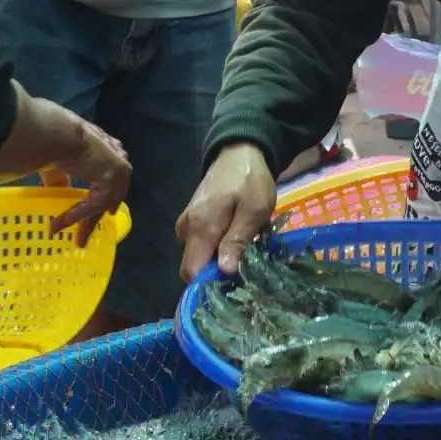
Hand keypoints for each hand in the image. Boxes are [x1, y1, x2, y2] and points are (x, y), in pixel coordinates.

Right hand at [47, 120, 130, 244]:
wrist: (55, 134)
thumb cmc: (51, 141)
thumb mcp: (57, 163)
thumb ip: (62, 178)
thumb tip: (58, 190)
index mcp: (106, 146)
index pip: (111, 173)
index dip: (108, 192)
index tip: (108, 210)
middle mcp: (116, 156)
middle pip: (111, 192)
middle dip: (100, 212)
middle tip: (89, 232)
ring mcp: (118, 168)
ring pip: (103, 201)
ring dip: (88, 221)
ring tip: (77, 239)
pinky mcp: (112, 180)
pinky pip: (94, 204)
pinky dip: (77, 215)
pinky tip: (61, 224)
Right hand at [176, 144, 277, 279]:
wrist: (239, 152)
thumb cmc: (250, 180)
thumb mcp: (254, 210)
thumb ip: (237, 240)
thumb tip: (224, 271)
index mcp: (200, 228)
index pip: (192, 271)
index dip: (210, 284)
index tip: (234, 287)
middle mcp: (186, 229)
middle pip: (194, 267)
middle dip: (216, 274)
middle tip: (246, 270)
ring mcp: (187, 224)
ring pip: (198, 256)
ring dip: (219, 260)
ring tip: (246, 253)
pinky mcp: (193, 220)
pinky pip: (200, 245)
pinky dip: (216, 249)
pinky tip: (237, 241)